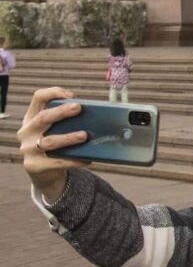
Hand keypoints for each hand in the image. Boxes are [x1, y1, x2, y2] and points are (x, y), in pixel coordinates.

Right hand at [18, 87, 88, 202]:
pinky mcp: (34, 165)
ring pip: (50, 141)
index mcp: (31, 118)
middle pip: (43, 118)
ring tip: (84, 135)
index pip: (38, 98)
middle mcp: (26, 132)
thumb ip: (65, 121)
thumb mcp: (53, 130)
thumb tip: (93, 114)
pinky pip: (57, 162)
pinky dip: (74, 160)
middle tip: (78, 108)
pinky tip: (87, 159)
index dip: (53, 92)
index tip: (71, 95)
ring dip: (68, 138)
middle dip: (61, 112)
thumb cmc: (54, 146)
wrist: (44, 174)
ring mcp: (28, 149)